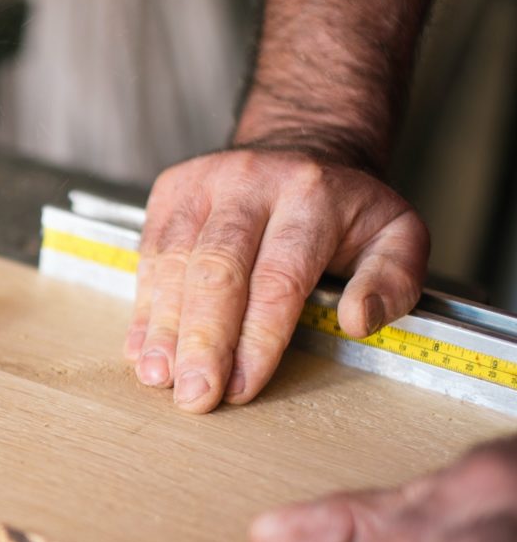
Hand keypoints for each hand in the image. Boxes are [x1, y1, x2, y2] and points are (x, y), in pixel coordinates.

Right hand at [126, 147, 428, 412]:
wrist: (298, 146)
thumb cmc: (344, 208)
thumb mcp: (397, 232)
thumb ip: (393, 279)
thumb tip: (358, 320)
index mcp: (311, 194)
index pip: (278, 277)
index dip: (256, 338)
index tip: (242, 388)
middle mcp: (249, 183)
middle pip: (216, 271)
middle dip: (203, 341)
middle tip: (193, 395)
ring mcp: (201, 184)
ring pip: (174, 264)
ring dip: (164, 329)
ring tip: (159, 378)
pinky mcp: (168, 192)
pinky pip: (149, 256)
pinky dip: (144, 308)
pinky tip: (143, 349)